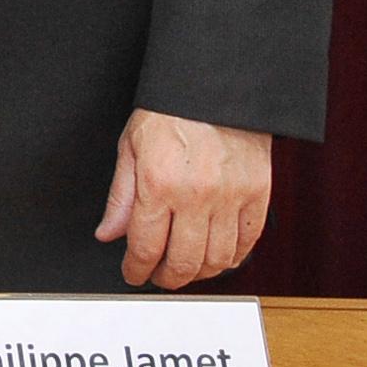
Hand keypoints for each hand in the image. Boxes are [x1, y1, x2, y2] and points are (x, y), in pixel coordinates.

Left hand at [96, 108, 272, 287]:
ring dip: (199, 273)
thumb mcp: (131, 148)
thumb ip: (121, 197)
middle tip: (159, 278)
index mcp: (159, 183)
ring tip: (185, 269)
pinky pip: (247, 242)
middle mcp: (196, 195)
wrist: (214, 88)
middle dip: (167, 278)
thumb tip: (108, 233)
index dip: (138, 269)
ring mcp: (231, 198)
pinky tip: (217, 257)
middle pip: (184, 261)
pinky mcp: (258, 195)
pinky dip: (232, 258)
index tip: (134, 275)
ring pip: (217, 259)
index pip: (146, 246)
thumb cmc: (170, 112)